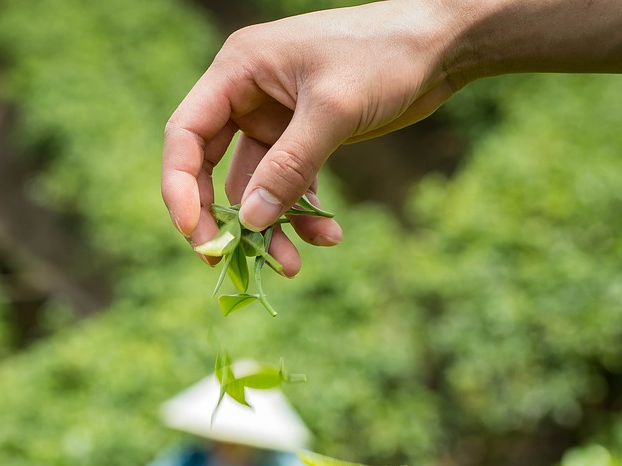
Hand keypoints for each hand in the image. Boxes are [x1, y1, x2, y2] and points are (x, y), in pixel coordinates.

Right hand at [162, 1, 460, 273]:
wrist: (441, 45)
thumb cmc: (386, 56)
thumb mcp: (334, 111)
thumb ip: (289, 166)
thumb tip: (252, 222)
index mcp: (238, 70)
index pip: (186, 134)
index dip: (180, 186)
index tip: (194, 232)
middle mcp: (245, 94)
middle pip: (209, 167)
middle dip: (222, 218)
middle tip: (227, 261)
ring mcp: (272, 118)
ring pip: (253, 187)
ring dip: (270, 227)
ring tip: (293, 265)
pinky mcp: (301, 138)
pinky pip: (287, 186)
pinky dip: (302, 214)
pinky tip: (329, 236)